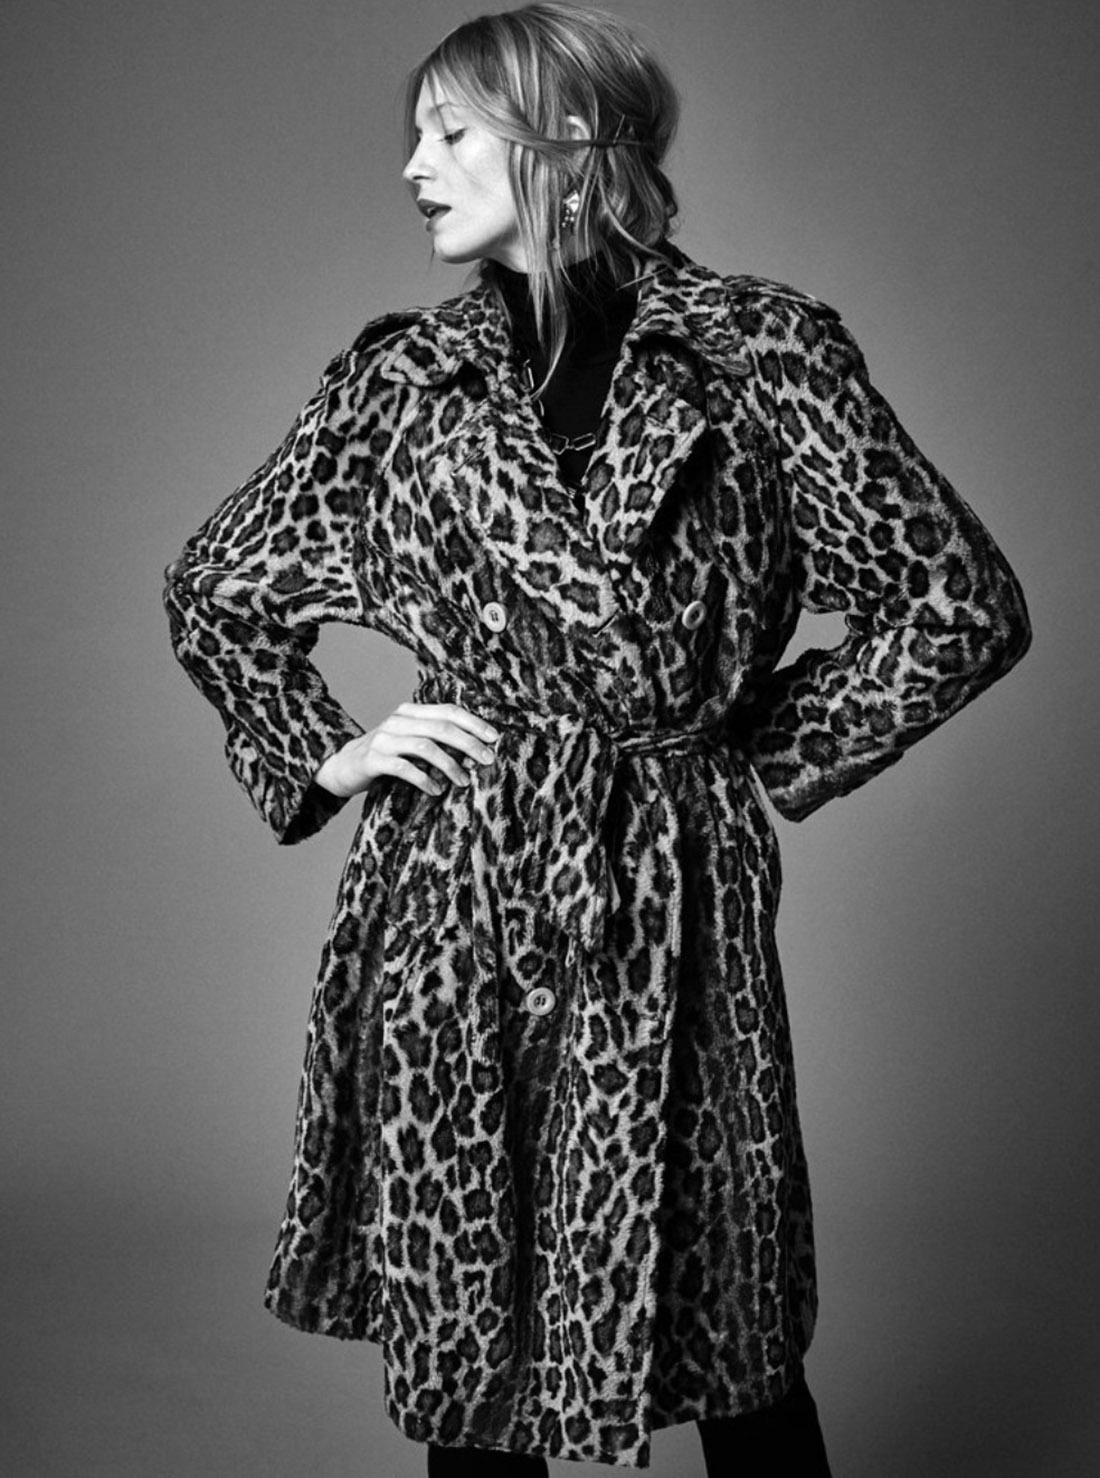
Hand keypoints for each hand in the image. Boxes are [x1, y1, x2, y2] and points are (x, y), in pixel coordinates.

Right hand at [312, 701, 500, 798]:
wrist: (340, 767)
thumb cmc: (384, 756)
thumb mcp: (407, 740)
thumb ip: (433, 737)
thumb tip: (474, 748)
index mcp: (409, 711)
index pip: (448, 710)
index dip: (473, 723)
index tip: (495, 738)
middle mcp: (397, 721)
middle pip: (441, 727)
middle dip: (468, 744)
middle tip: (487, 760)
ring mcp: (383, 739)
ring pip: (425, 746)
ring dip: (449, 764)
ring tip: (464, 781)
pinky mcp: (373, 759)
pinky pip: (404, 768)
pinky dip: (424, 779)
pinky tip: (437, 790)